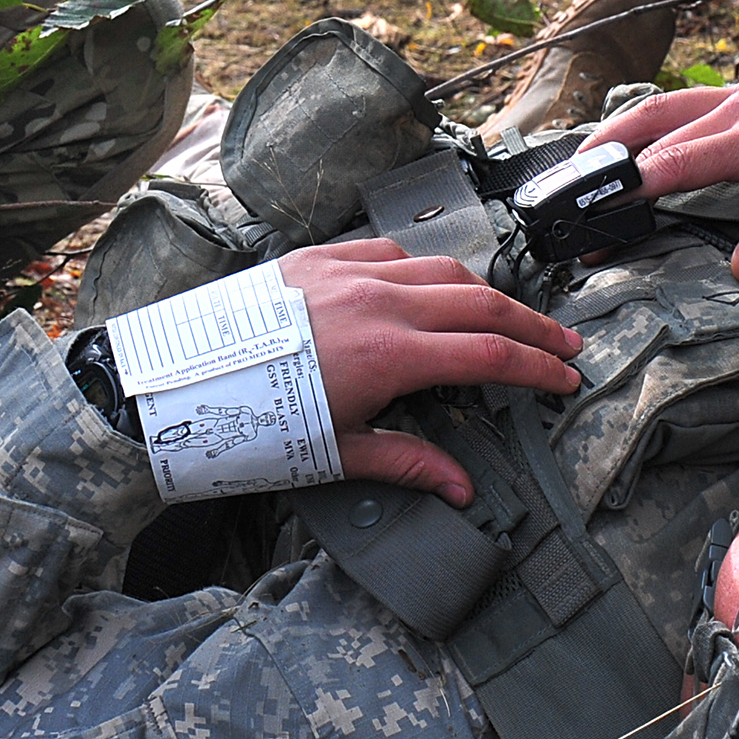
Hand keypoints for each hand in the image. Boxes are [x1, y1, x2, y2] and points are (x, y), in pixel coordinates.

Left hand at [279, 239, 583, 505]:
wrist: (172, 386)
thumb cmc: (250, 426)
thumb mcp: (336, 454)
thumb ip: (408, 461)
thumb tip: (463, 487)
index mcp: (388, 355)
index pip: (490, 353)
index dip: (538, 367)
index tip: (566, 377)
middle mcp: (374, 302)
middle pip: (479, 301)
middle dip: (530, 323)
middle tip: (562, 343)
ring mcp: (343, 272)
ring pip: (436, 267)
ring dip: (480, 291)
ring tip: (505, 315)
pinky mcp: (312, 259)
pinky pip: (385, 250)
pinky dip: (419, 266)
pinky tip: (428, 286)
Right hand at [593, 79, 738, 281]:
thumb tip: (738, 268)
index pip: (677, 162)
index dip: (631, 189)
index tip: (598, 215)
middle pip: (655, 127)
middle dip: (607, 162)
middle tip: (568, 193)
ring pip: (663, 107)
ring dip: (618, 132)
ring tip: (580, 162)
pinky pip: (684, 103)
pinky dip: (647, 121)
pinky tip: (630, 141)